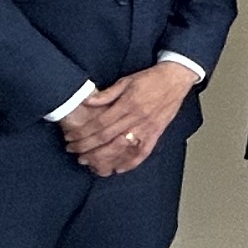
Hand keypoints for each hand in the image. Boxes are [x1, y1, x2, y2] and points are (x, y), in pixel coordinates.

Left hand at [62, 60, 196, 175]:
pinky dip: (131, 163)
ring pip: (122, 148)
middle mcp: (137, 118)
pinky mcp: (156, 133)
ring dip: (103, 158)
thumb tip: (88, 102)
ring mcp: (147, 128)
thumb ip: (107, 94)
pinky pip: (143, 152)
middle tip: (73, 151)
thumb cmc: (151, 79)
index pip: (100, 123)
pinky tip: (118, 168)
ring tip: (89, 162)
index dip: (83, 133)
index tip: (71, 138)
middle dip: (87, 147)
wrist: (176, 79)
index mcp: (128, 104)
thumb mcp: (126, 81)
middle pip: (107, 137)